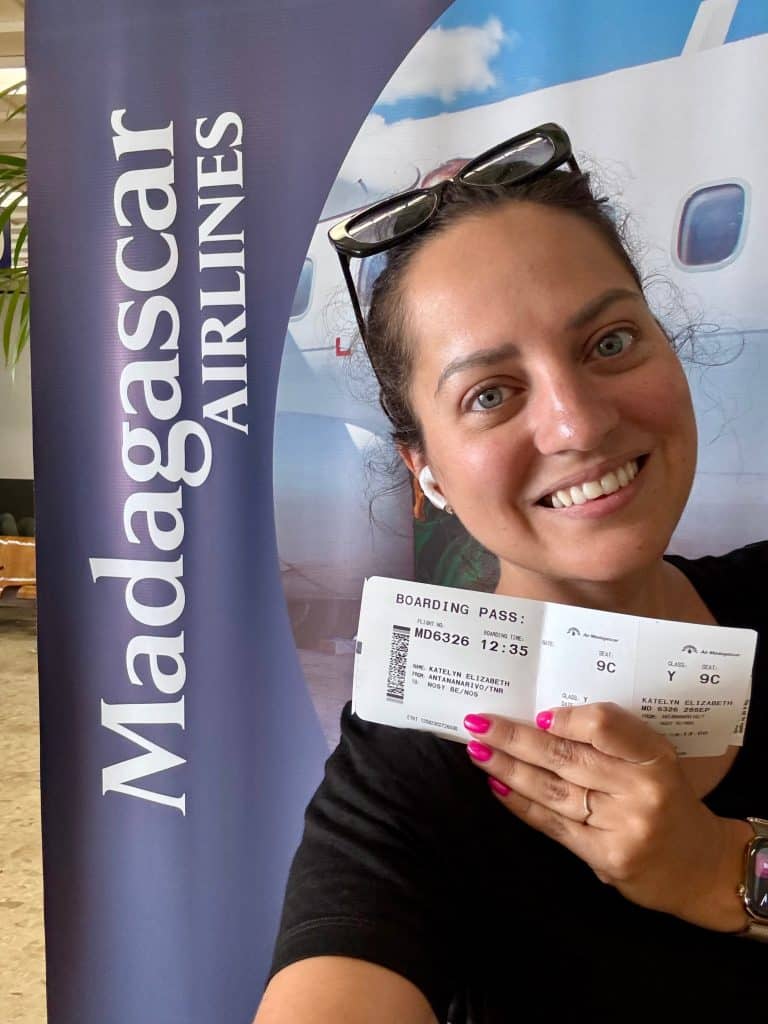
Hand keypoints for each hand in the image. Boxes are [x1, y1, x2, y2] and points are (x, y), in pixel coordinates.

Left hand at [463, 702, 750, 930]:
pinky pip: (553, 824)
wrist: (702, 867)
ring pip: (552, 790)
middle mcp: (640, 789)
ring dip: (507, 768)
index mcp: (654, 755)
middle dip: (515, 738)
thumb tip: (544, 720)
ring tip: (477, 751)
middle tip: (478, 724)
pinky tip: (497, 785)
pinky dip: (520, 803)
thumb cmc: (668, 800)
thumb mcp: (655, 759)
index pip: (603, 725)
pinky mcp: (606, 858)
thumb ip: (611, 739)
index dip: (565, 719)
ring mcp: (623, 826)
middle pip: (566, 757)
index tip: (536, 715)